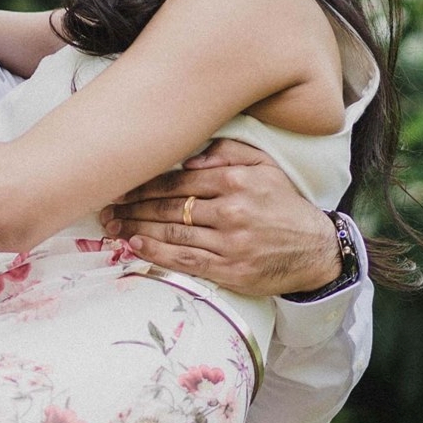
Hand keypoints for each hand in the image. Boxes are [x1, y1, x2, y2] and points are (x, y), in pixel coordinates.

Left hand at [100, 139, 342, 296]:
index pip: (177, 181)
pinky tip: (135, 244)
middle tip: (106, 207)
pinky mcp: (230, 269)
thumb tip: (189, 158)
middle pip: (168, 207)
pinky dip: (156, 252)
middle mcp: (232, 210)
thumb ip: (227, 153)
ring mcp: (230, 242)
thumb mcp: (264, 166)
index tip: (119, 185)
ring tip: (113, 225)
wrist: (316, 249)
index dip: (142, 184)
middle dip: (132, 207)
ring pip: (172, 232)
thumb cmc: (283, 204)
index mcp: (236, 181)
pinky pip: (185, 259)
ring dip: (136, 228)